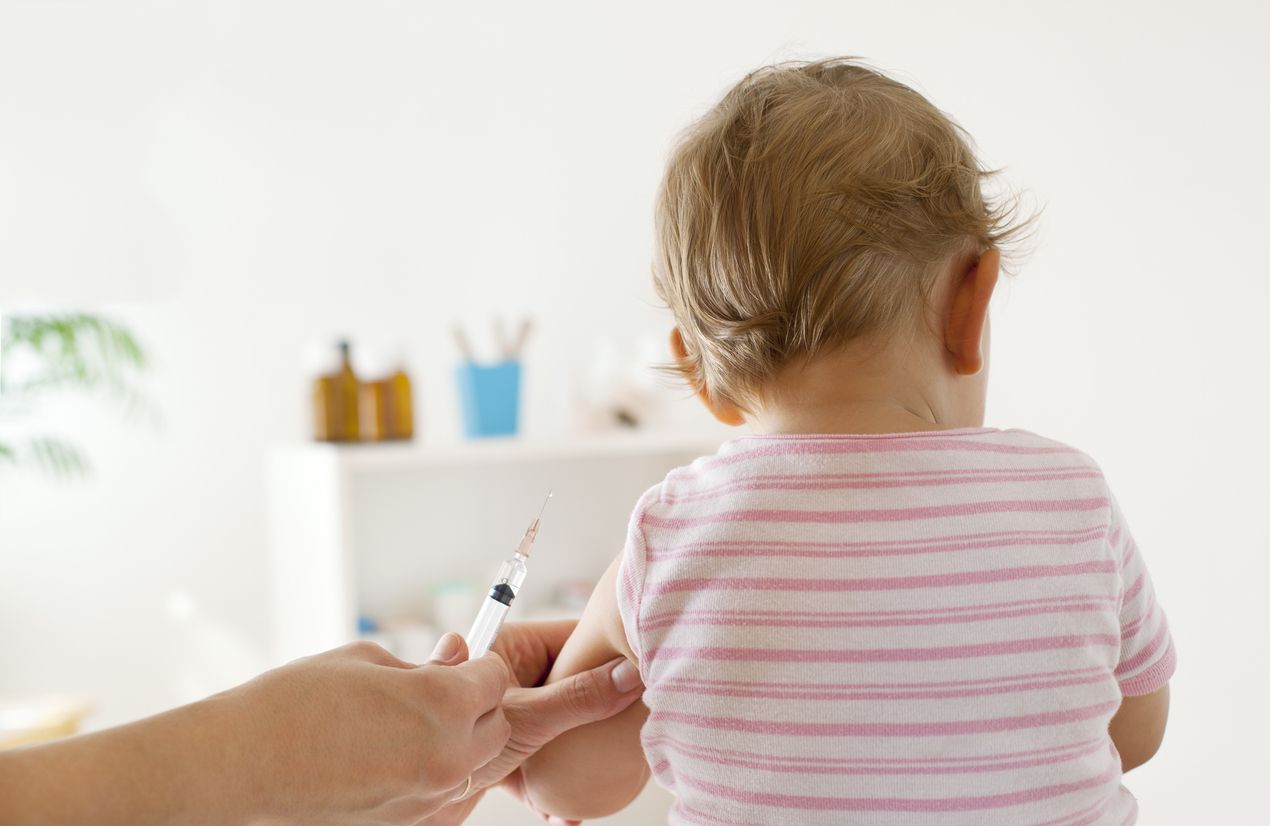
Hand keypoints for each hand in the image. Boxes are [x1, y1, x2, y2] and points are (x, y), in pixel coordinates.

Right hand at [224, 640, 511, 824]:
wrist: (241, 766)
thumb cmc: (296, 703)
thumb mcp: (366, 661)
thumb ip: (425, 662)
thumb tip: (459, 654)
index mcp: (443, 703)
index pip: (496, 677)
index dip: (476, 665)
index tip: (455, 663)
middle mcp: (448, 754)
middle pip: (496, 724)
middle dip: (475, 705)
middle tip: (434, 693)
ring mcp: (429, 797)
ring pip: (473, 763)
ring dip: (457, 741)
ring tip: (404, 726)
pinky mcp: (409, 824)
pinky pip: (442, 793)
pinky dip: (432, 773)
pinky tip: (390, 757)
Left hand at [418, 622, 643, 825]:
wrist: (402, 798)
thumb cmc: (444, 741)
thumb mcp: (525, 718)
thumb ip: (577, 698)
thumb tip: (630, 675)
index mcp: (510, 647)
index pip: (572, 636)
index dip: (609, 646)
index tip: (645, 659)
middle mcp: (509, 677)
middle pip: (571, 681)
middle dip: (601, 707)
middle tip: (636, 721)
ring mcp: (506, 714)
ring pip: (560, 724)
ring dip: (579, 754)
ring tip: (608, 774)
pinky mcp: (501, 750)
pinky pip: (540, 759)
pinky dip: (552, 786)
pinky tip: (566, 812)